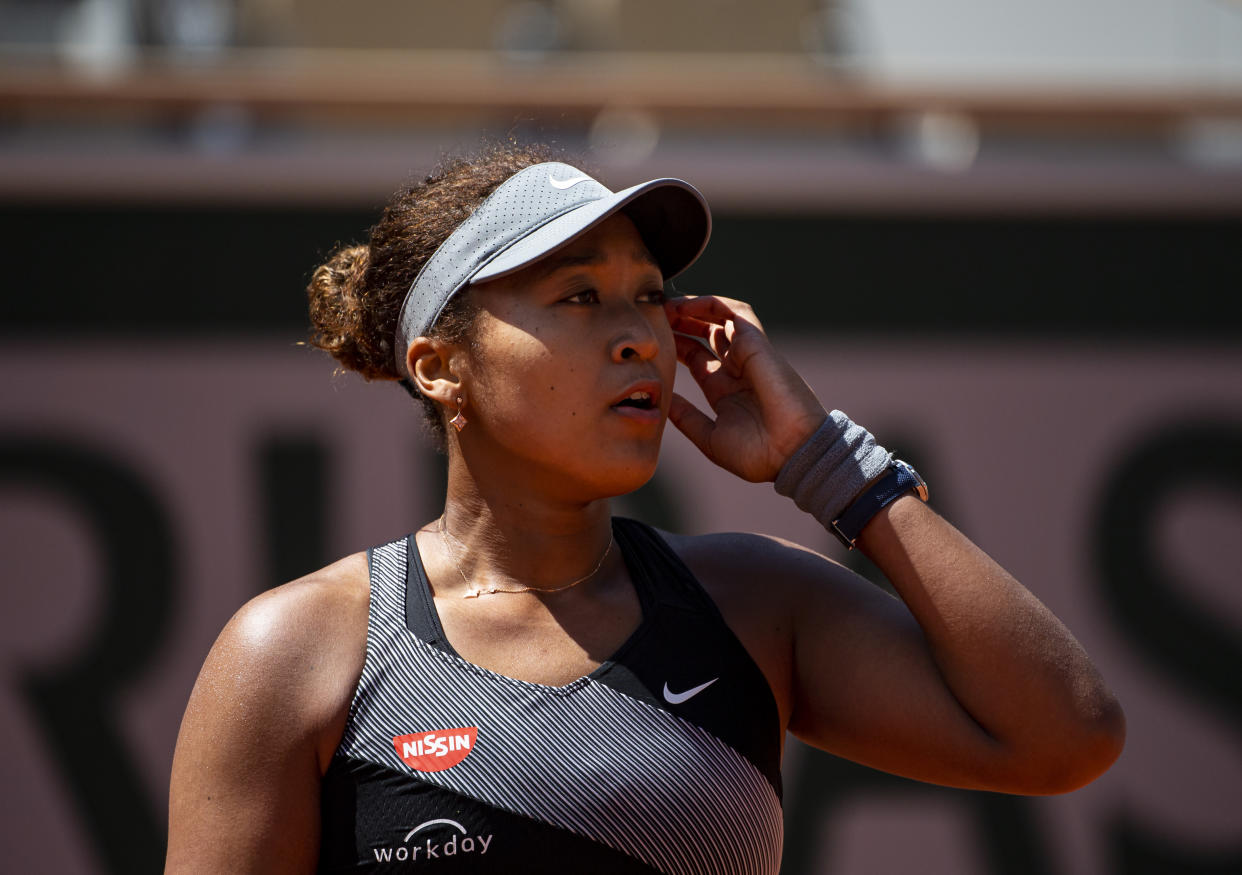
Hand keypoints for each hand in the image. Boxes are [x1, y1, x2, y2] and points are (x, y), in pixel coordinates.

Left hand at [665, 294, 826, 481]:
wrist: (791, 455)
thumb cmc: (756, 455)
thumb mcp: (710, 437)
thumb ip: (686, 417)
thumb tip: (663, 400)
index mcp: (724, 390)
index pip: (695, 357)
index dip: (674, 344)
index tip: (651, 340)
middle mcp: (736, 369)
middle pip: (705, 333)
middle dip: (679, 322)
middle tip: (654, 316)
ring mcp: (747, 355)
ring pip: (719, 318)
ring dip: (692, 308)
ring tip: (665, 306)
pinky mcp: (757, 344)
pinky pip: (735, 312)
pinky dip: (710, 304)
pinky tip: (685, 306)